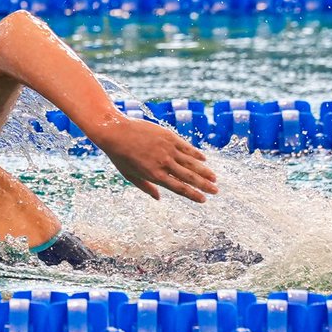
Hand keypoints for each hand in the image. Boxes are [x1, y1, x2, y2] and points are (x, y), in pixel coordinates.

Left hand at [94, 115, 218, 202]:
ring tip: (214, 178)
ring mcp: (168, 149)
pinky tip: (204, 159)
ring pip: (191, 162)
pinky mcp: (169, 137)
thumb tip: (159, 198)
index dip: (193, 195)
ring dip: (204, 171)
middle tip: (216, 191)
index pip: (179, 188)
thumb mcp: (130, 175)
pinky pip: (186, 147)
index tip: (203, 200)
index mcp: (154, 175)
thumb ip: (146, 187)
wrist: (116, 131)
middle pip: (189, 177)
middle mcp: (164, 163)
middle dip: (204, 185)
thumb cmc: (120, 156)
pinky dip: (196, 154)